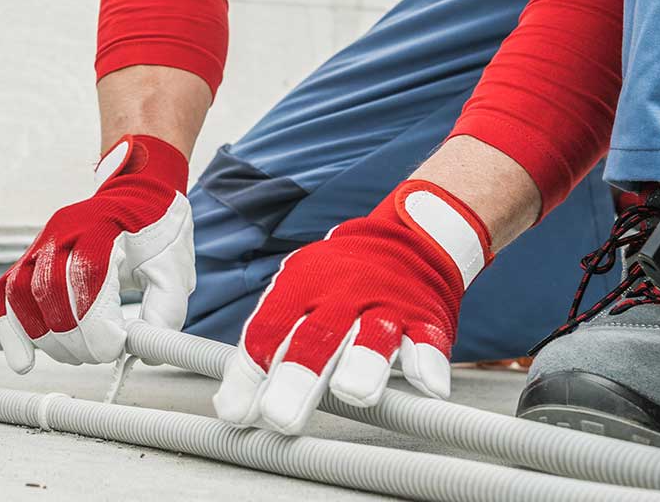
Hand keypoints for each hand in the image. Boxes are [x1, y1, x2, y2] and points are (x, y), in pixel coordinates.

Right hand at [0, 134, 194, 370]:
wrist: (136, 196)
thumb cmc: (156, 232)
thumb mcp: (174, 268)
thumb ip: (165, 309)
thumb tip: (147, 353)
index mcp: (102, 226)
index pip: (83, 277)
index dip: (95, 323)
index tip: (116, 346)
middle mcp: (63, 230)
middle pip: (47, 289)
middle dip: (71, 336)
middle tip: (99, 354)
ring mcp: (41, 242)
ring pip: (19, 293)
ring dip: (43, 336)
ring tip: (74, 354)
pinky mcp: (30, 258)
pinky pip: (6, 293)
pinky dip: (10, 329)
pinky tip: (23, 359)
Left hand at [213, 179, 492, 433]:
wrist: (405, 242)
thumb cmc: (336, 285)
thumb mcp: (296, 300)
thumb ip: (267, 350)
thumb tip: (232, 409)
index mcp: (300, 288)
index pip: (268, 330)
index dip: (251, 372)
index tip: (238, 412)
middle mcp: (340, 295)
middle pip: (315, 338)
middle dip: (297, 378)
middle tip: (280, 417)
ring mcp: (385, 306)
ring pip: (373, 336)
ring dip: (362, 365)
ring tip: (352, 393)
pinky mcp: (426, 319)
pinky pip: (427, 341)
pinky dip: (427, 363)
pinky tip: (426, 387)